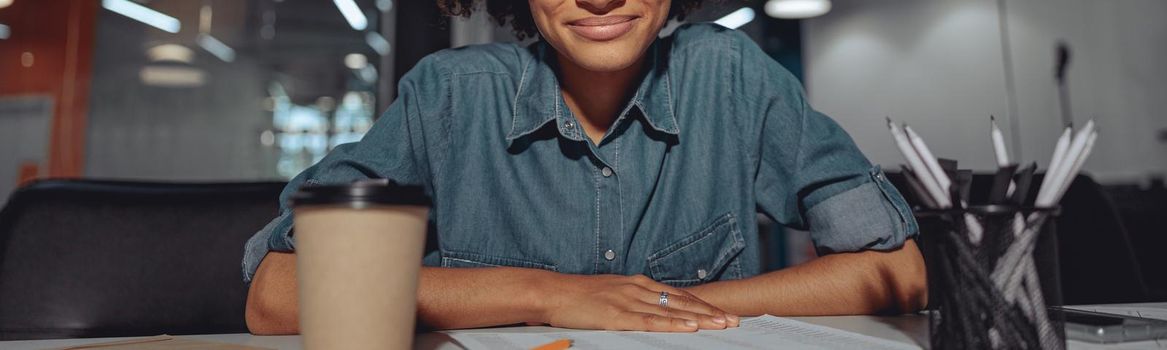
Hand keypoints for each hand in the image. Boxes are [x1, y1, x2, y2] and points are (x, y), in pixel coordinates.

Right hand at [535, 273, 739, 331]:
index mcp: (637, 284)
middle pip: (682, 301)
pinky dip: (673, 324)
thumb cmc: (577, 296)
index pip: (678, 294)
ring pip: (672, 311)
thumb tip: (650, 312)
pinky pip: (651, 321)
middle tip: (734, 319)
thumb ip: (632, 301)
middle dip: (710, 311)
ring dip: (700, 318)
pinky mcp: (618, 315)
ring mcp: (629, 301)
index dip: (702, 304)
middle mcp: (638, 289)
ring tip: (722, 325)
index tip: (723, 312)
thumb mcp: (609, 294)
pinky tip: (690, 327)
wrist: (552, 292)